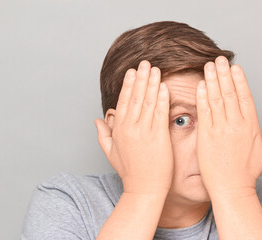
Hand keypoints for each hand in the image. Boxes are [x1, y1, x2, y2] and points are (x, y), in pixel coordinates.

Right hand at [94, 60, 173, 194]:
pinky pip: (161, 113)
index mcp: (119, 130)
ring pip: (148, 102)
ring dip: (152, 83)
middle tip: (145, 63)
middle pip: (136, 97)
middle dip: (141, 78)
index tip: (132, 72)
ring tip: (155, 69)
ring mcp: (145, 131)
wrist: (144, 189)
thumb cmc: (129, 172)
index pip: (124, 101)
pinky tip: (164, 87)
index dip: (128, 85)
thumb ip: (103, 135)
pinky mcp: (159, 137)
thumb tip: (97, 120)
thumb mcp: (110, 153)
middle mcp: (131, 128)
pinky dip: (162, 99)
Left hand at [196, 56, 261, 195]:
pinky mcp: (206, 135)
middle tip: (219, 59)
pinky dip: (201, 97)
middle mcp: (236, 124)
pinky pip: (204, 112)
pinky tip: (200, 85)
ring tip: (209, 66)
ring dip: (212, 80)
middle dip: (224, 74)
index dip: (240, 81)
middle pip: (229, 93)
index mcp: (251, 126)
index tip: (235, 67)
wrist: (230, 188)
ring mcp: (220, 129)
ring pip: (216, 99)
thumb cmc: (247, 172)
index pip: (245, 97)